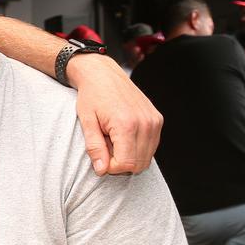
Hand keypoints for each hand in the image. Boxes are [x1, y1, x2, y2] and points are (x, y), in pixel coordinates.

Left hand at [66, 54, 162, 174]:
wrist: (103, 74)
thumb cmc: (91, 96)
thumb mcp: (87, 122)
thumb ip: (95, 148)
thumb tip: (102, 170)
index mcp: (127, 124)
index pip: (126, 164)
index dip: (111, 167)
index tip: (100, 157)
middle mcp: (146, 123)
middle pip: (139, 164)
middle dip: (120, 163)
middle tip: (106, 148)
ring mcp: (154, 121)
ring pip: (147, 158)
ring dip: (129, 156)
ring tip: (113, 140)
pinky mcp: (158, 119)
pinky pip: (151, 146)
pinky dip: (137, 148)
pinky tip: (123, 136)